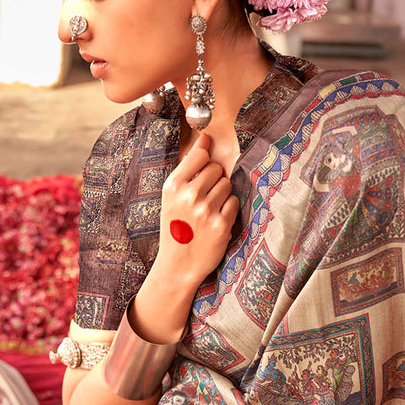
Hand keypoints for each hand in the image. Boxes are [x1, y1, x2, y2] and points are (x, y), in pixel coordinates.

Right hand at [157, 134, 238, 286]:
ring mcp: (206, 210)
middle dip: (214, 179)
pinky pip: (234, 202)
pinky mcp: (221, 224)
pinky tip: (215, 220)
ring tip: (209, 209)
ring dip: (222, 194)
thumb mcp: (170, 198)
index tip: (201, 173)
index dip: (204, 163)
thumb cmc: (175, 227)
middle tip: (204, 197)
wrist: (178, 265)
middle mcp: (189, 196)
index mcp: (172, 186)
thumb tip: (204, 139)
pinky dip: (228, 209)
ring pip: (227, 184)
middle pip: (216, 169)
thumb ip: (187, 170)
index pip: (200, 155)